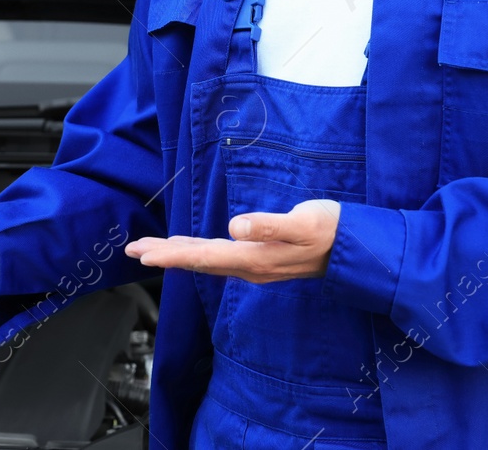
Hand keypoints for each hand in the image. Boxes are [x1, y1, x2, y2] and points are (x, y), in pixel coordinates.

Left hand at [123, 198, 340, 282]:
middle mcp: (249, 266)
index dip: (171, 254)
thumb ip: (270, 225)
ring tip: (151, 249)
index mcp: (253, 258)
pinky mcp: (260, 258)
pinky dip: (197, 251)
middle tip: (131, 250)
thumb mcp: (303, 222)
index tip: (143, 253)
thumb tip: (236, 226)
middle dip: (164, 255)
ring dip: (178, 254)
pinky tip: (191, 246)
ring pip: (206, 260)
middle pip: (198, 262)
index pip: (203, 257)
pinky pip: (218, 256)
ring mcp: (254, 265)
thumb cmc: (330, 231)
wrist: (355, 250)